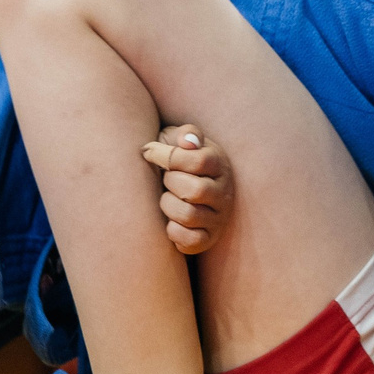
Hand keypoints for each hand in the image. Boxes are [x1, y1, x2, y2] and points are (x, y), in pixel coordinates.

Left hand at [141, 124, 231, 254]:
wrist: (186, 189)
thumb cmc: (179, 161)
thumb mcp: (182, 140)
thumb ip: (186, 134)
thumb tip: (187, 141)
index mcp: (219, 164)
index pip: (199, 160)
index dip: (168, 156)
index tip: (149, 152)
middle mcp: (224, 192)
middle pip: (195, 190)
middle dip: (170, 183)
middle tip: (164, 178)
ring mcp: (219, 218)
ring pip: (189, 215)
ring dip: (167, 206)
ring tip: (166, 198)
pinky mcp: (208, 239)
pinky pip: (190, 240)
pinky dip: (173, 230)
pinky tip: (169, 219)